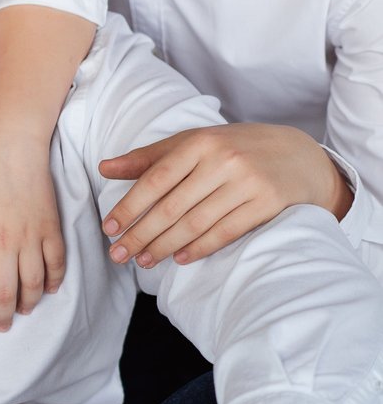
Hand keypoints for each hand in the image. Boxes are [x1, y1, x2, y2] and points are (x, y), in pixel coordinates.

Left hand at [0, 149, 66, 331]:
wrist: (11, 149)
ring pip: (34, 285)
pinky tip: (47, 289)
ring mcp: (31, 239)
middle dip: (3, 316)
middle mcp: (4, 246)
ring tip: (23, 312)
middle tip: (2, 327)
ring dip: (29, 304)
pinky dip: (53, 281)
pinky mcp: (52, 230)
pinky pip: (56, 264)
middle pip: (6, 294)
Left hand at [100, 123, 347, 267]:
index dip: (129, 206)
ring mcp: (247, 183)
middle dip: (141, 234)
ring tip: (143, 261)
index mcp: (199, 142)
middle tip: (118, 254)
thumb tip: (104, 168)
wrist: (299, 155)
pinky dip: (200, 248)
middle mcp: (222, 161)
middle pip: (172, 206)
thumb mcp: (192, 143)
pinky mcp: (267, 204)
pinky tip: (179, 258)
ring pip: (196, 223)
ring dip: (165, 246)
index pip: (155, 179)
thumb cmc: (233, 148)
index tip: (109, 227)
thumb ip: (148, 157)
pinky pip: (226, 232)